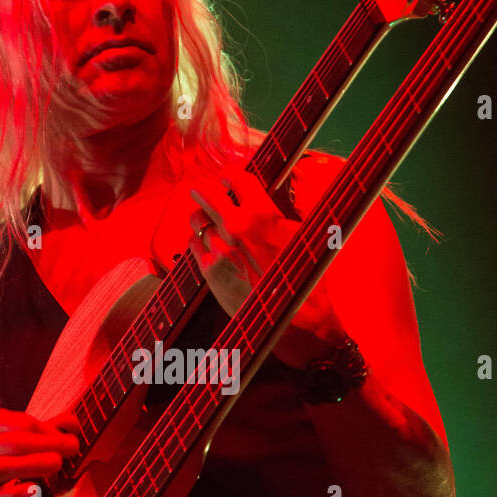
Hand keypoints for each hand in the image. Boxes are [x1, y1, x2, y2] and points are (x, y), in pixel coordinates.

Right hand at [0, 407, 80, 496]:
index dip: (49, 429)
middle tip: (72, 448)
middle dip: (47, 445)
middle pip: (14, 443)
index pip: (20, 422)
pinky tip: (34, 491)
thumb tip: (71, 423)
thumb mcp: (2, 439)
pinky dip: (15, 493)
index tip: (70, 436)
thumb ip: (37, 430)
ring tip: (57, 464)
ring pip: (2, 468)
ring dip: (34, 466)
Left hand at [188, 168, 346, 364]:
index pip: (238, 179)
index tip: (228, 179)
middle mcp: (236, 228)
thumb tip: (276, 196)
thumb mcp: (305, 235)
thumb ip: (283, 212)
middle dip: (205, 189)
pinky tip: (205, 243)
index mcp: (262, 215)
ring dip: (201, 216)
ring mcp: (219, 249)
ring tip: (206, 219)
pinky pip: (192, 244)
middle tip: (202, 189)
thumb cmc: (304, 277)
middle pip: (208, 194)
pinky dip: (197, 239)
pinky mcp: (209, 271)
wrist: (295, 320)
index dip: (232, 176)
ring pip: (197, 219)